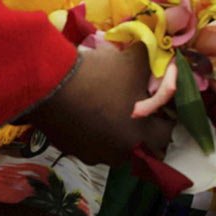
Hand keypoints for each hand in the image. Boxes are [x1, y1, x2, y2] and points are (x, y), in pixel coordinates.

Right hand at [26, 43, 174, 164]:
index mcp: (140, 137)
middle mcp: (118, 154)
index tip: (160, 104)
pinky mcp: (71, 149)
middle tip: (139, 108)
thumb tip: (164, 61)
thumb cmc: (101, 76)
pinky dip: (95, 132)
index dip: (166, 117)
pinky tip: (89, 113)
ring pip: (115, 147)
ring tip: (112, 109)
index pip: (166, 134)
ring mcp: (92, 154)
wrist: (48, 83)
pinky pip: (92, 144)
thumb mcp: (135, 62)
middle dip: (143, 129)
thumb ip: (155, 64)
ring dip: (118, 132)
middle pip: (141, 145)